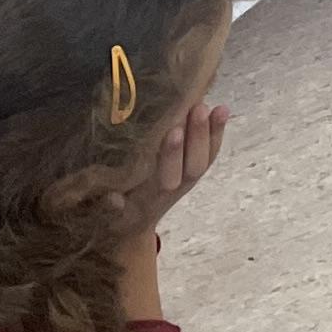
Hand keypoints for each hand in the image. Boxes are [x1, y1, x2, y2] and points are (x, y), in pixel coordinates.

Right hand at [113, 95, 226, 240]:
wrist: (136, 223)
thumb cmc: (119, 213)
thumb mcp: (110, 217)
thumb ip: (110, 208)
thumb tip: (113, 199)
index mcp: (153, 197)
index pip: (167, 176)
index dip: (172, 154)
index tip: (174, 131)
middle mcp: (175, 187)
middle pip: (193, 165)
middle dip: (197, 137)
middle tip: (199, 108)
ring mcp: (187, 179)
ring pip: (205, 158)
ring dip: (211, 133)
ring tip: (218, 107)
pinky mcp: (193, 169)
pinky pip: (210, 154)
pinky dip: (217, 134)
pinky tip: (221, 110)